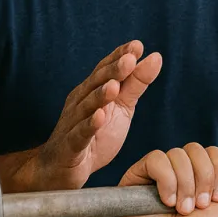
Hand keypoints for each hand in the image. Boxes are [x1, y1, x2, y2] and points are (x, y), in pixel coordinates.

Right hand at [36, 41, 162, 189]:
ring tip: (114, 85)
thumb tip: (155, 57)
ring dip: (100, 95)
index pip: (106, 69)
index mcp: (92, 91)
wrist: (62, 170)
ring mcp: (73, 124)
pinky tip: (99, 117)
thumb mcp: (121, 107)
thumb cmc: (95, 136)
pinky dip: (89, 125)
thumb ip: (136, 83)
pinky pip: (79, 134)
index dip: (119, 57)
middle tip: (129, 59)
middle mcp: (80, 102)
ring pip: (86, 106)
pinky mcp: (70, 146)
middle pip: (96, 83)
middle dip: (112, 70)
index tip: (137, 45)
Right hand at [117, 143, 217, 216]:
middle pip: (196, 149)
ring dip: (186, 185)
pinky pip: (155, 159)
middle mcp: (180, 169)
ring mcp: (158, 172)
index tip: (216, 200)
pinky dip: (167, 181)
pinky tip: (168, 202)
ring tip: (183, 209)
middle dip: (204, 179)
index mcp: (201, 173)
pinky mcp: (137, 177)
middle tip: (200, 206)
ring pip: (177, 154)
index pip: (213, 152)